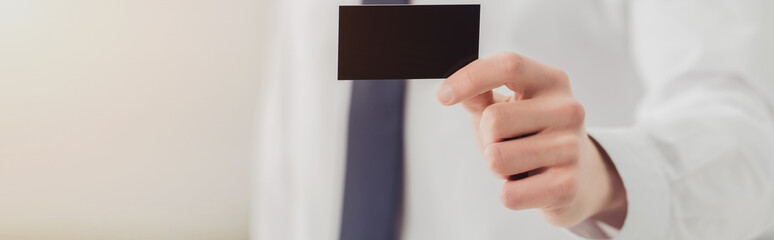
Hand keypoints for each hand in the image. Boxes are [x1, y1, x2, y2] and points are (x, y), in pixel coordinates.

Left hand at [436, 52, 626, 227]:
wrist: (580, 178)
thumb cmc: (531, 136)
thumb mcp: (506, 108)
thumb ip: (480, 96)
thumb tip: (453, 92)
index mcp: (551, 81)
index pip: (508, 66)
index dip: (470, 77)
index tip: (442, 96)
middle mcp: (568, 109)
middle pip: (494, 119)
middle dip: (487, 137)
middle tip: (508, 143)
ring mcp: (571, 147)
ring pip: (497, 159)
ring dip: (497, 167)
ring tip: (520, 164)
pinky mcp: (567, 185)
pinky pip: (509, 194)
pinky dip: (509, 193)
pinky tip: (529, 185)